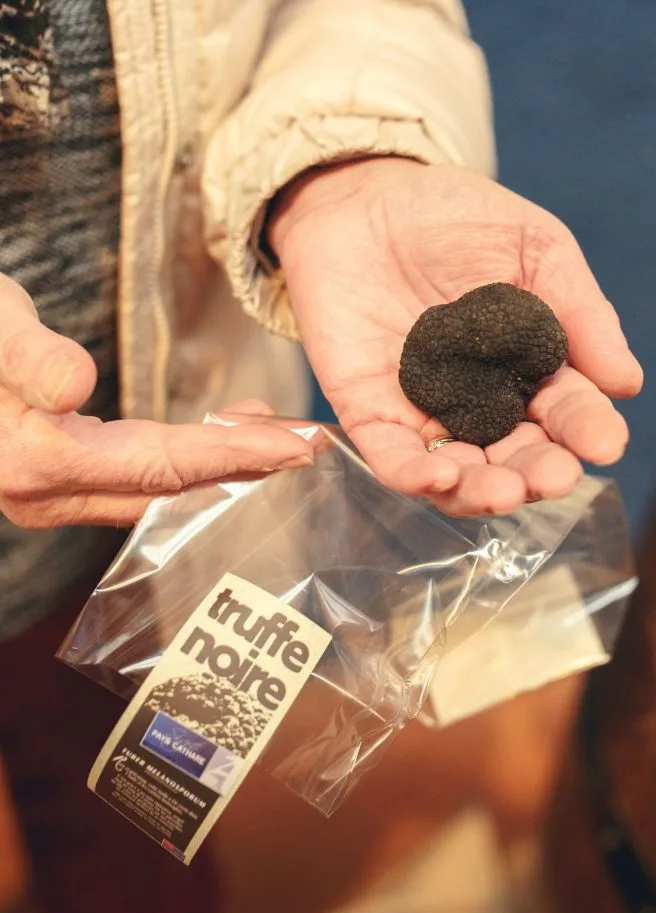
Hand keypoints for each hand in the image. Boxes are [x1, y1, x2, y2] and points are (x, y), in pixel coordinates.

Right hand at [0, 275, 315, 528]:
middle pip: (168, 488)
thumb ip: (27, 356)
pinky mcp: (55, 480)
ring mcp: (50, 494)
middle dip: (244, 466)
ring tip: (275, 430)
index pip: (160, 466)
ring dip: (220, 463)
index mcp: (37, 464)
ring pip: (155, 489)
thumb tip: (72, 387)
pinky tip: (217, 429)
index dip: (234, 455)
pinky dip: (186, 458)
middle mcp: (47, 495)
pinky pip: (136, 479)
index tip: (299, 445)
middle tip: (310, 443)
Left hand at [269, 159, 641, 515]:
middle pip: (514, 455)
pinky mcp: (369, 410)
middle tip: (554, 478)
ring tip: (502, 492)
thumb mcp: (534, 249)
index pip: (564, 411)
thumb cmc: (452, 217)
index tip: (604, 443)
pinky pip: (390, 456)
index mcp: (529, 368)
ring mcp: (423, 410)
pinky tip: (439, 476)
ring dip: (480, 489)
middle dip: (537, 473)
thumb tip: (626, 384)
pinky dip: (413, 474)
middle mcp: (481, 402)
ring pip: (457, 470)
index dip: (585, 430)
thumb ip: (579, 312)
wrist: (362, 196)